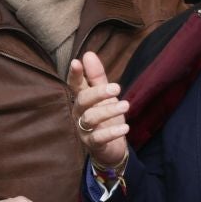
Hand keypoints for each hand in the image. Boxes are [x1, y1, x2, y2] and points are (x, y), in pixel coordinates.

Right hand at [65, 51, 129, 169]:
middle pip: (82, 100)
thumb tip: (88, 54)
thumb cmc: (105, 118)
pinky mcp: (92, 144)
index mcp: (81, 99)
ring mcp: (83, 129)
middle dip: (98, 93)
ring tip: (126, 105)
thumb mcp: (104, 96)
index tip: (76, 62)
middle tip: (117, 88)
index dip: (75, 75)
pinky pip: (98, 138)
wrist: (111, 147)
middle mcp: (79, 113)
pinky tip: (125, 128)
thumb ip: (97, 77)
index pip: (75, 85)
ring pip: (90, 118)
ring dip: (108, 111)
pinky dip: (111, 133)